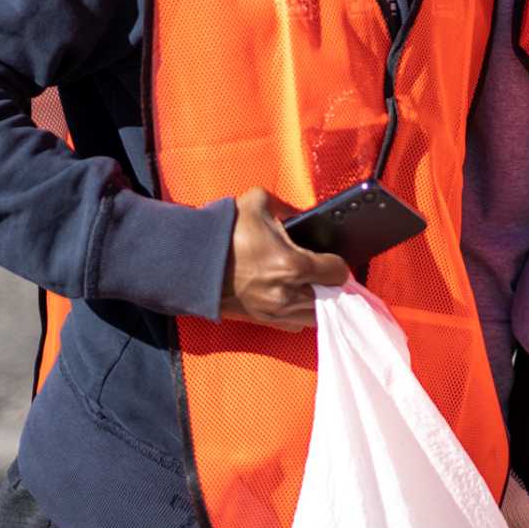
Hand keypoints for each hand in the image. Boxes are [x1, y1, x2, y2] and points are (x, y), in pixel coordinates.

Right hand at [218, 187, 350, 329]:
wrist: (190, 262)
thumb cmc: (223, 233)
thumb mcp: (257, 202)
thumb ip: (287, 206)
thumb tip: (301, 215)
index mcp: (293, 265)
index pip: (338, 272)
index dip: (337, 262)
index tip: (331, 257)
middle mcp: (288, 294)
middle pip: (332, 298)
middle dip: (330, 284)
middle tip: (323, 271)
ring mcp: (276, 311)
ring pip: (316, 316)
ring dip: (319, 302)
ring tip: (313, 286)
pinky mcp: (263, 320)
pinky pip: (296, 325)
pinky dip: (301, 314)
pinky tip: (296, 297)